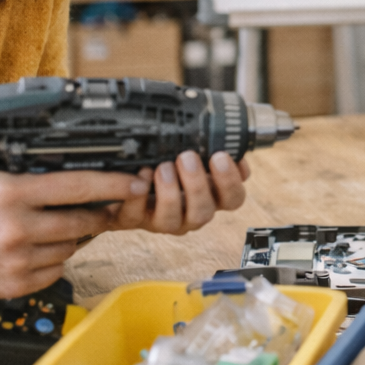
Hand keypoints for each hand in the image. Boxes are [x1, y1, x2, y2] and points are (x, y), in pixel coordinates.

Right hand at [0, 156, 138, 300]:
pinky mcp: (16, 285)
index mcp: (9, 193)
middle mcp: (15, 228)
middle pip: (84, 222)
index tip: (134, 182)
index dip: (114, 184)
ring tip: (54, 224)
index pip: (78, 187)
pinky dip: (54, 258)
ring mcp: (16, 260)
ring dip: (74, 236)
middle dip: (100, 213)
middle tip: (104, 206)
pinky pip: (56, 269)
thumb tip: (44, 124)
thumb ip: (10, 147)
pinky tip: (37, 246)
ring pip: (72, 247)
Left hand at [109, 151, 250, 234]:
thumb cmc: (168, 165)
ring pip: (173, 220)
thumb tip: (226, 144)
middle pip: (205, 212)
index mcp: (210, 196)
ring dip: (170, 192)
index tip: (220, 156)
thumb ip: (208, 150)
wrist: (130, 182)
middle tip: (188, 157)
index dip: (231, 181)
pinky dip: (138, 194)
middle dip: (197, 185)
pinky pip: (137, 213)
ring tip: (164, 167)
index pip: (233, 199)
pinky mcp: (136, 219)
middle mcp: (191, 213)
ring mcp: (164, 220)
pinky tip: (142, 173)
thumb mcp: (191, 155)